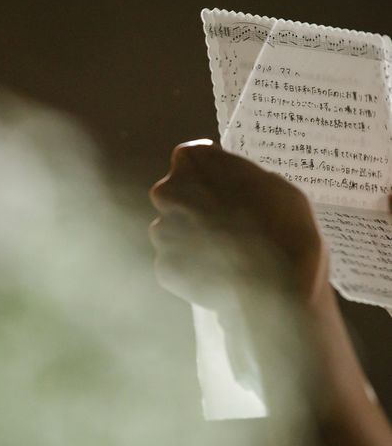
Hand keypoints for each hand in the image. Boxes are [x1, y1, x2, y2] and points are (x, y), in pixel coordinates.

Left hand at [149, 141, 327, 309]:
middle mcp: (167, 193)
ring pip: (172, 232)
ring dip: (191, 240)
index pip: (191, 160)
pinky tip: (217, 276)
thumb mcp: (273, 184)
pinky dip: (192, 270)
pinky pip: (176, 265)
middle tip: (225, 227)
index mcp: (193, 163)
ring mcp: (162, 233)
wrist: (277, 286)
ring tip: (224, 256)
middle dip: (195, 209)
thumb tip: (230, 186)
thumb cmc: (284, 227)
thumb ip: (240, 179)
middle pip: (176, 197)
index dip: (209, 177)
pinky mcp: (163, 268)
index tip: (224, 191)